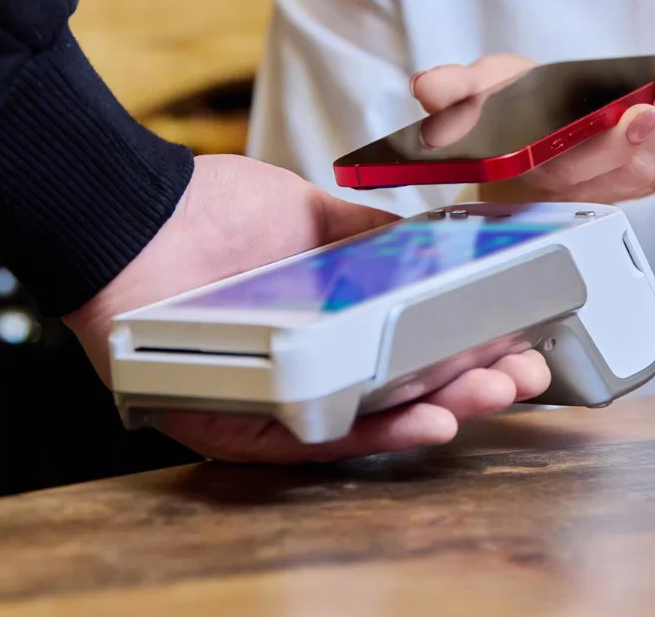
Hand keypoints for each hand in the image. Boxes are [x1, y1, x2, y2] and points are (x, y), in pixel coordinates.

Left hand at [62, 154, 551, 462]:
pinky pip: (313, 442)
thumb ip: (368, 234)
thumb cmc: (206, 212)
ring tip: (493, 395)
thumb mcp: (306, 212)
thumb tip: (435, 239)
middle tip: (523, 376)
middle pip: (400, 393)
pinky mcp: (237, 427)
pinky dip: (373, 433)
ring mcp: (272, 401)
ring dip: (439, 411)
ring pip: (368, 425)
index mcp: (321, 323)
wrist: (131, 216)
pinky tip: (427, 418)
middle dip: (470, 387)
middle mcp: (301, 369)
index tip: (518, 340)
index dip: (466, 350)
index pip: (405, 350)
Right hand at [411, 35, 654, 204]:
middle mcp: (594, 186)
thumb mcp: (477, 95)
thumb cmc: (507, 121)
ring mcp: (631, 181)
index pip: (584, 168)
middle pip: (646, 161)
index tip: (641, 109)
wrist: (529, 145)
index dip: (617, 144)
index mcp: (546, 172)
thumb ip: (455, 90)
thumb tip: (427, 87)